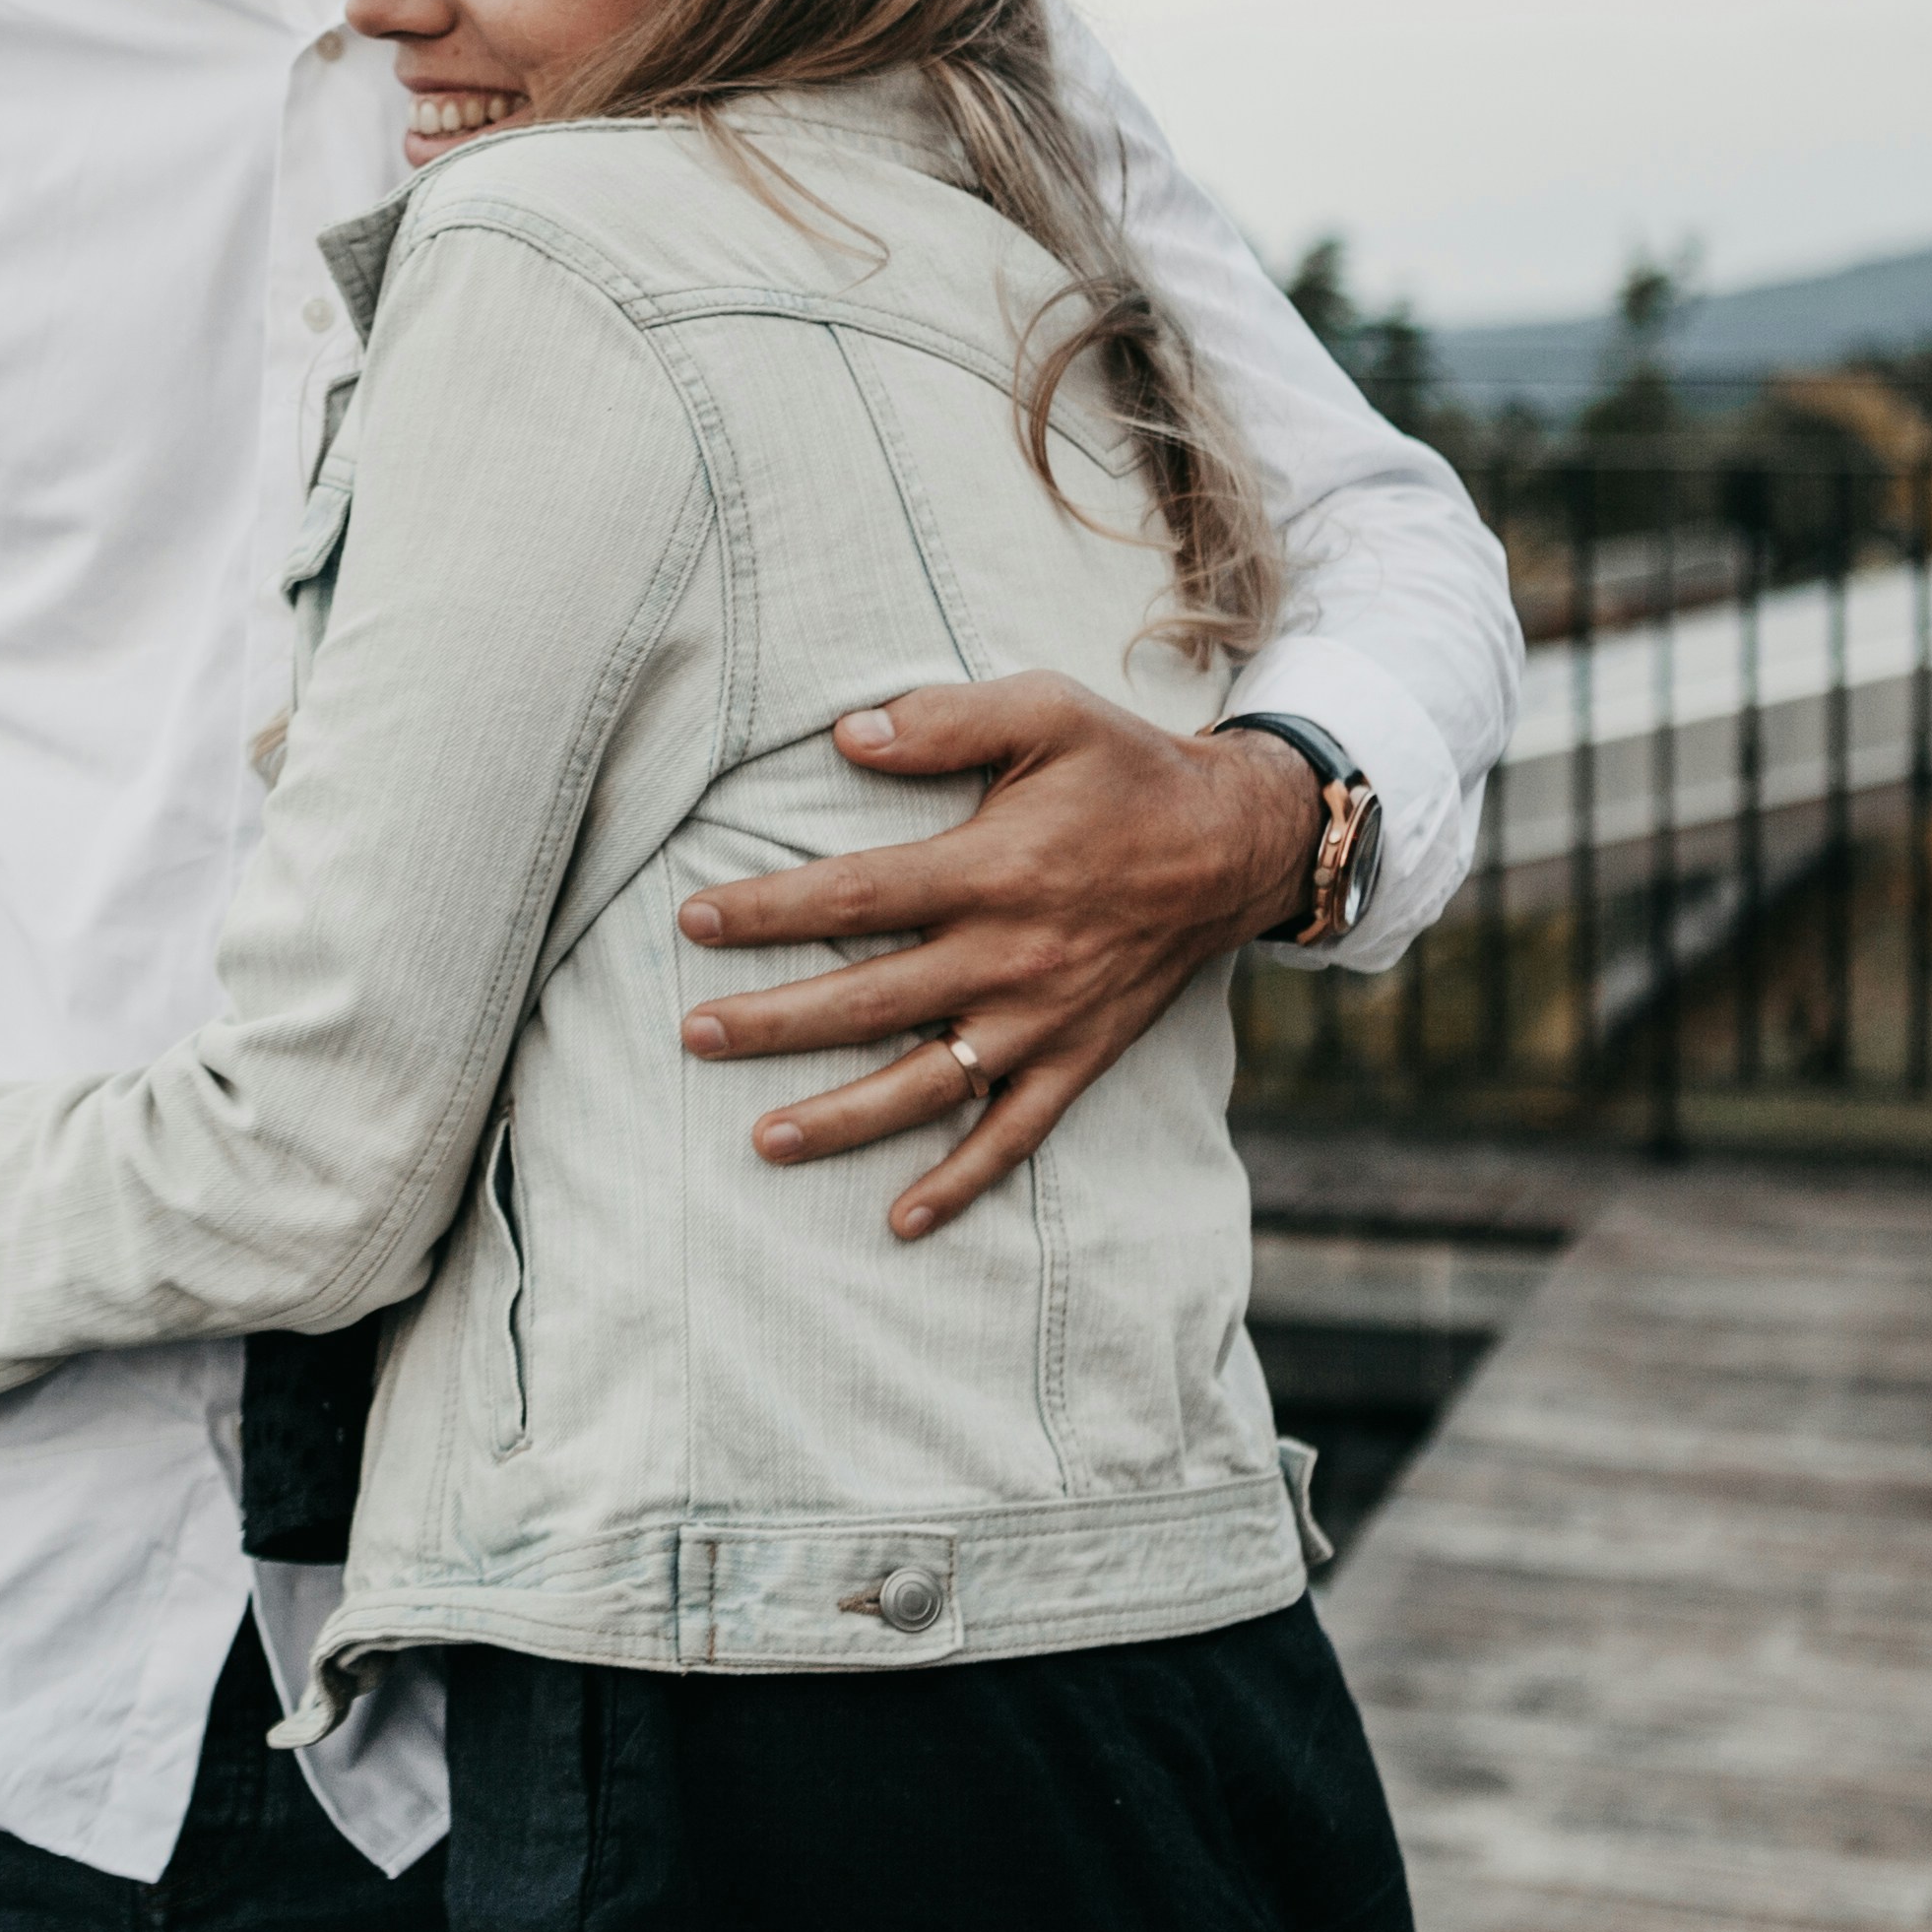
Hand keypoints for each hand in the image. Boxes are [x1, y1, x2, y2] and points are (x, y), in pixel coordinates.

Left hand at [672, 677, 1319, 1241]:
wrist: (1238, 843)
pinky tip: (901, 1220)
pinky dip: (961, 1182)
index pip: (856, 895)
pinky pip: (1015, 1135)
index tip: (693, 920)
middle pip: (871, 1000)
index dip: (768, 910)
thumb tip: (847, 733)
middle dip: (775, 1022)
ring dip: (844, 1118)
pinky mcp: (1079, 1058)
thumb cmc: (1127, 769)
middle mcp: (1011, 955)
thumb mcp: (1047, 711)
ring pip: (928, 1083)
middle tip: (694, 1035)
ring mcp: (1044, 1019)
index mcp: (993, 868)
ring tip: (762, 1140)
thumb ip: (946, 721)